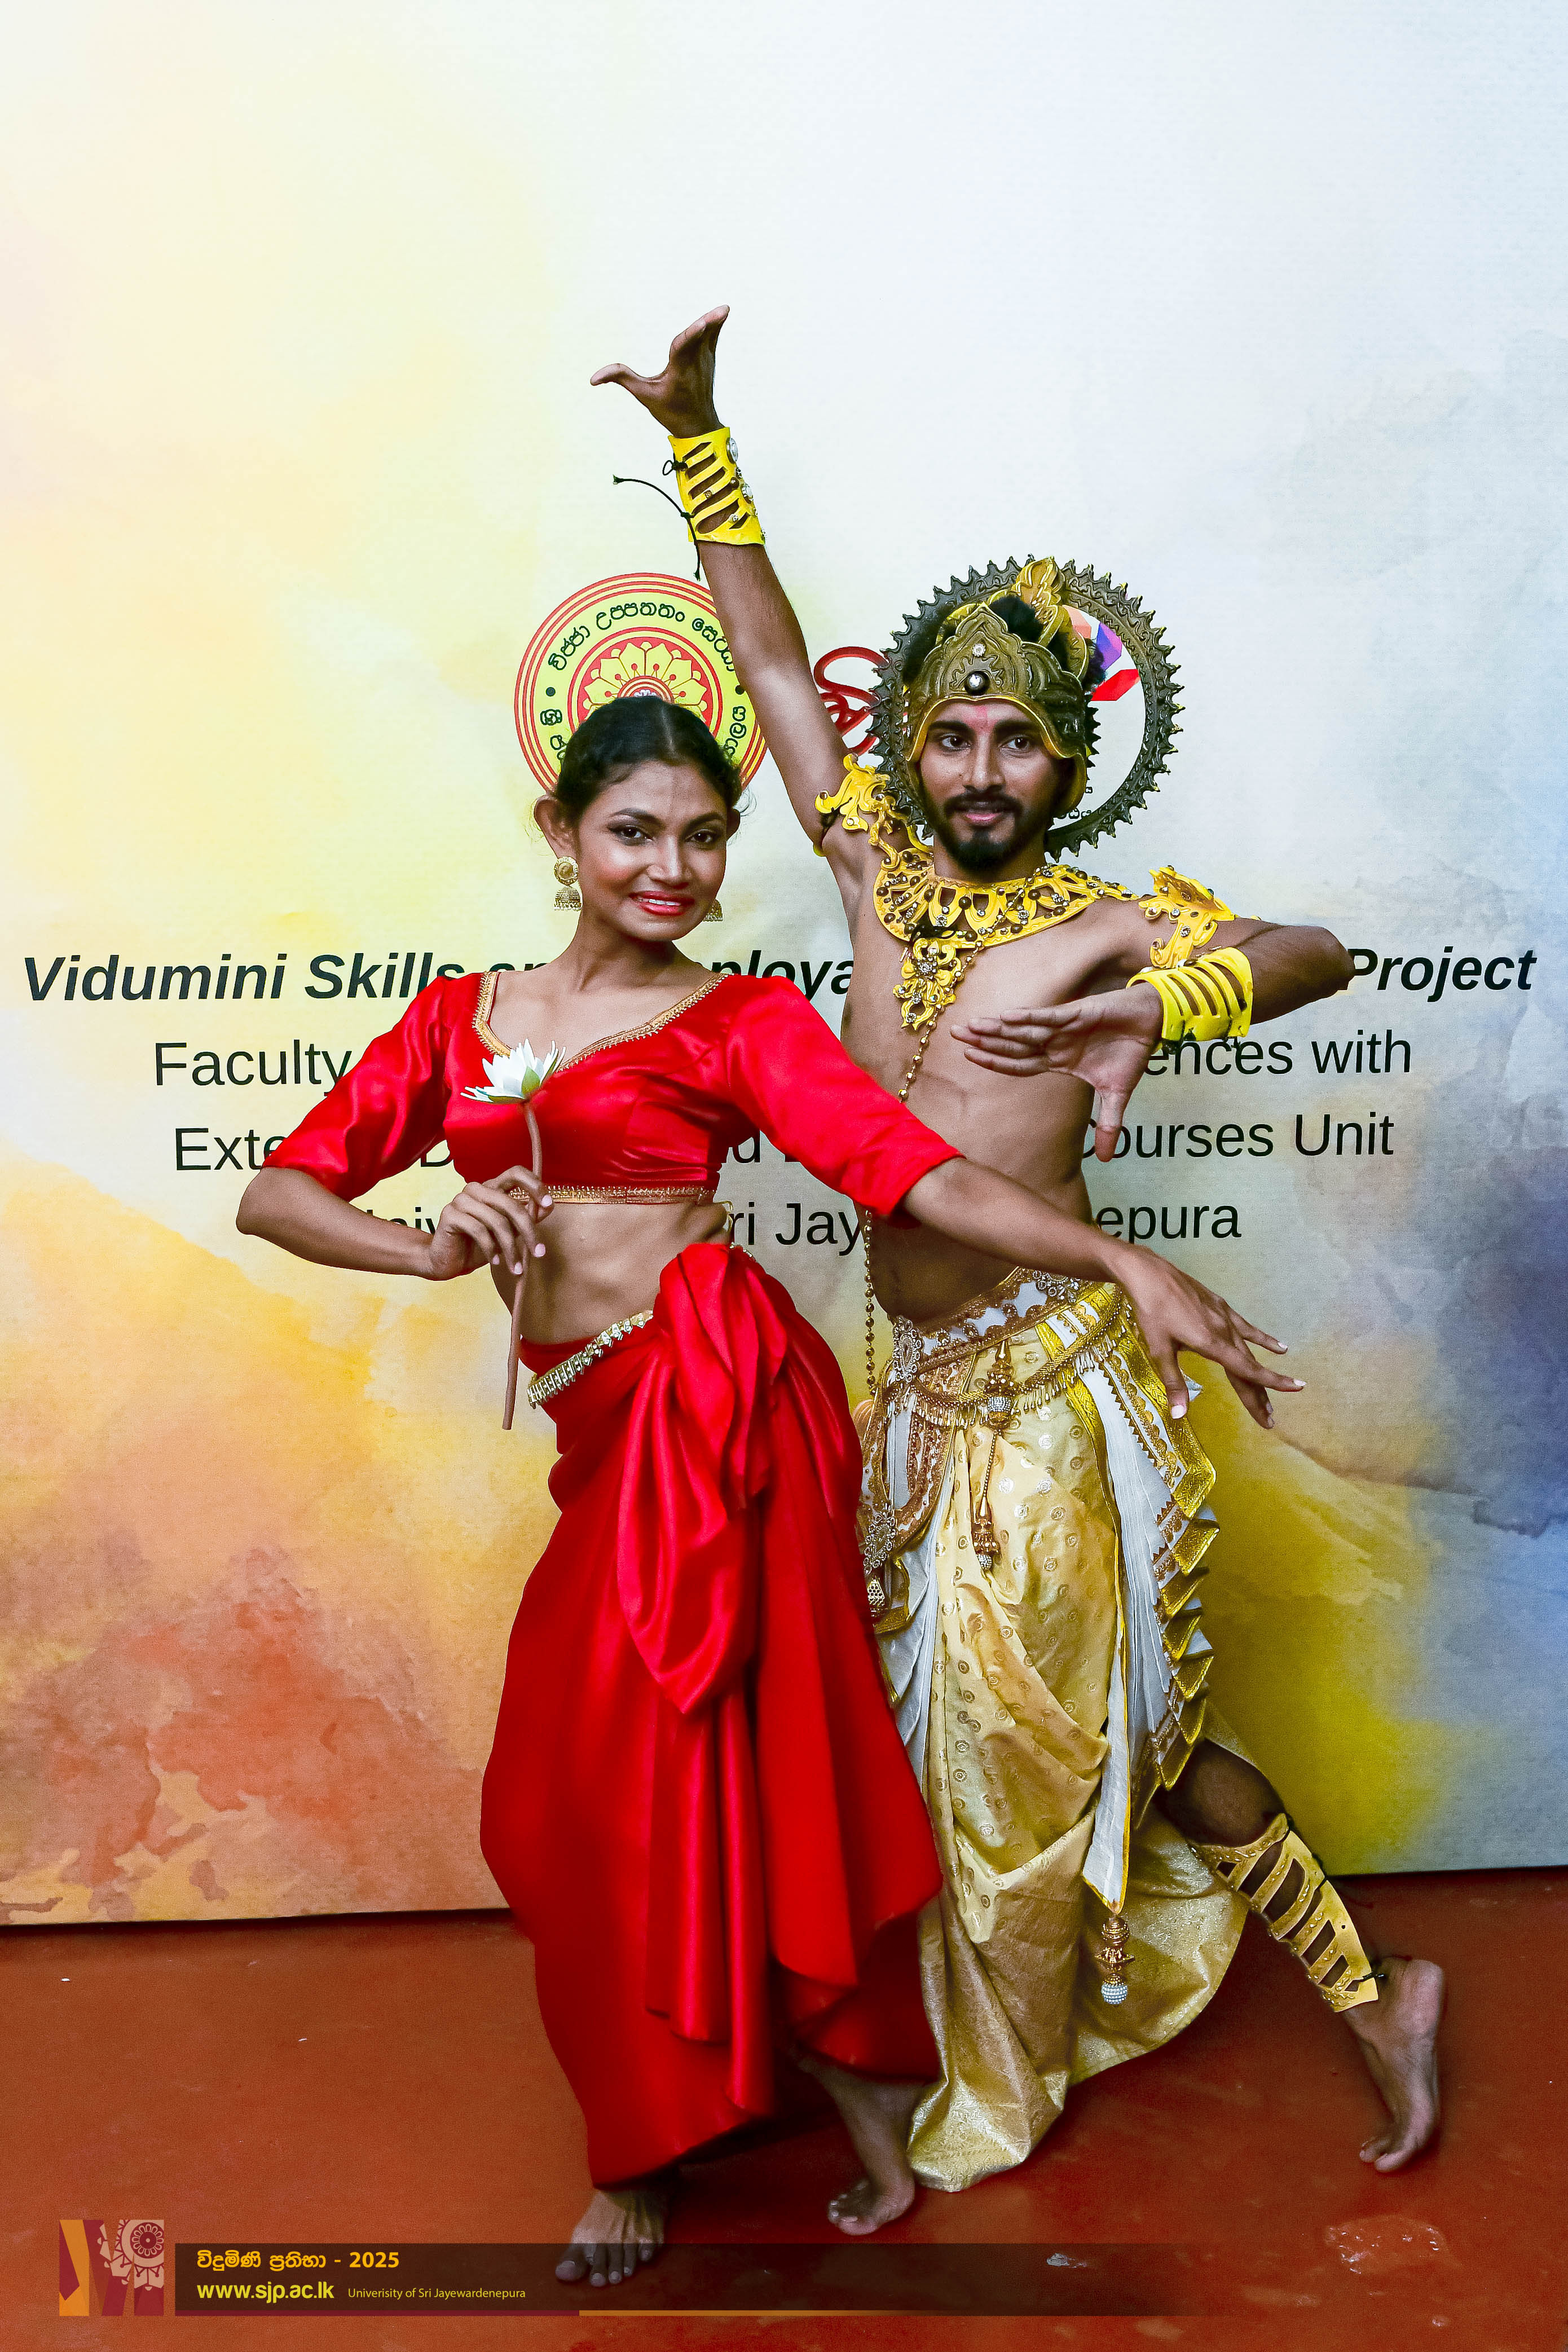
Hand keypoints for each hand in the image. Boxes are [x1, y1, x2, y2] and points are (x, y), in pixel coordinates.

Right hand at [424, 1166, 550, 1282]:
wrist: (449, 1260)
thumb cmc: (481, 1244)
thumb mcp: (510, 1231)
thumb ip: (526, 1218)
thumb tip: (548, 1206)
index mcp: (492, 1187)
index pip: (516, 1173)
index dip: (534, 1185)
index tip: (549, 1204)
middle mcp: (477, 1188)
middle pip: (510, 1203)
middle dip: (528, 1230)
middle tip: (538, 1252)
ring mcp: (461, 1199)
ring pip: (496, 1220)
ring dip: (510, 1248)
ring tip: (515, 1267)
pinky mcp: (450, 1214)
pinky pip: (479, 1230)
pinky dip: (491, 1250)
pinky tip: (495, 1262)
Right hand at [590, 305, 728, 435]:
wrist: (698, 425)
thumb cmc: (670, 410)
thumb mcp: (644, 396)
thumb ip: (621, 379)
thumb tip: (593, 378)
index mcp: (679, 373)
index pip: (683, 351)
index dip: (691, 336)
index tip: (702, 325)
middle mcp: (695, 365)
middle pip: (701, 340)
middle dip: (709, 325)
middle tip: (723, 310)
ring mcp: (706, 361)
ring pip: (711, 337)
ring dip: (715, 321)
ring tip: (725, 308)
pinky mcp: (710, 358)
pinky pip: (714, 337)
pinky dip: (716, 325)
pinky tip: (723, 312)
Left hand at [952, 984, 1163, 1159]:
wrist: (1151, 1023)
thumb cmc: (1131, 1051)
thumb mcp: (1117, 1095)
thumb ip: (1108, 1125)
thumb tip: (1105, 1161)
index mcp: (1059, 1060)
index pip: (1020, 1064)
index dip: (996, 1061)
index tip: (970, 1058)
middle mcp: (1055, 1043)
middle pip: (1013, 1044)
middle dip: (984, 1041)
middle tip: (954, 1035)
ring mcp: (1063, 1027)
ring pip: (1024, 1030)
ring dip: (997, 1028)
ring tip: (971, 1026)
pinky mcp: (1077, 1014)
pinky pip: (1048, 1017)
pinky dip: (1028, 1018)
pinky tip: (1005, 1017)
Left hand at [1108, 1244, 1302, 1428]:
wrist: (1149, 1273)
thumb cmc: (1151, 1312)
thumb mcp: (1158, 1349)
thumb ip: (1174, 1382)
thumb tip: (1179, 1416)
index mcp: (1212, 1344)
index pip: (1247, 1371)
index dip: (1270, 1384)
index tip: (1295, 1390)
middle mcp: (1224, 1331)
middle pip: (1248, 1367)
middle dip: (1260, 1394)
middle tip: (1270, 1417)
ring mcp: (1224, 1317)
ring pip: (1248, 1350)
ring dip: (1261, 1372)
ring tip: (1275, 1391)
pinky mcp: (1220, 1306)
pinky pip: (1246, 1328)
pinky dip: (1263, 1339)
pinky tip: (1280, 1347)